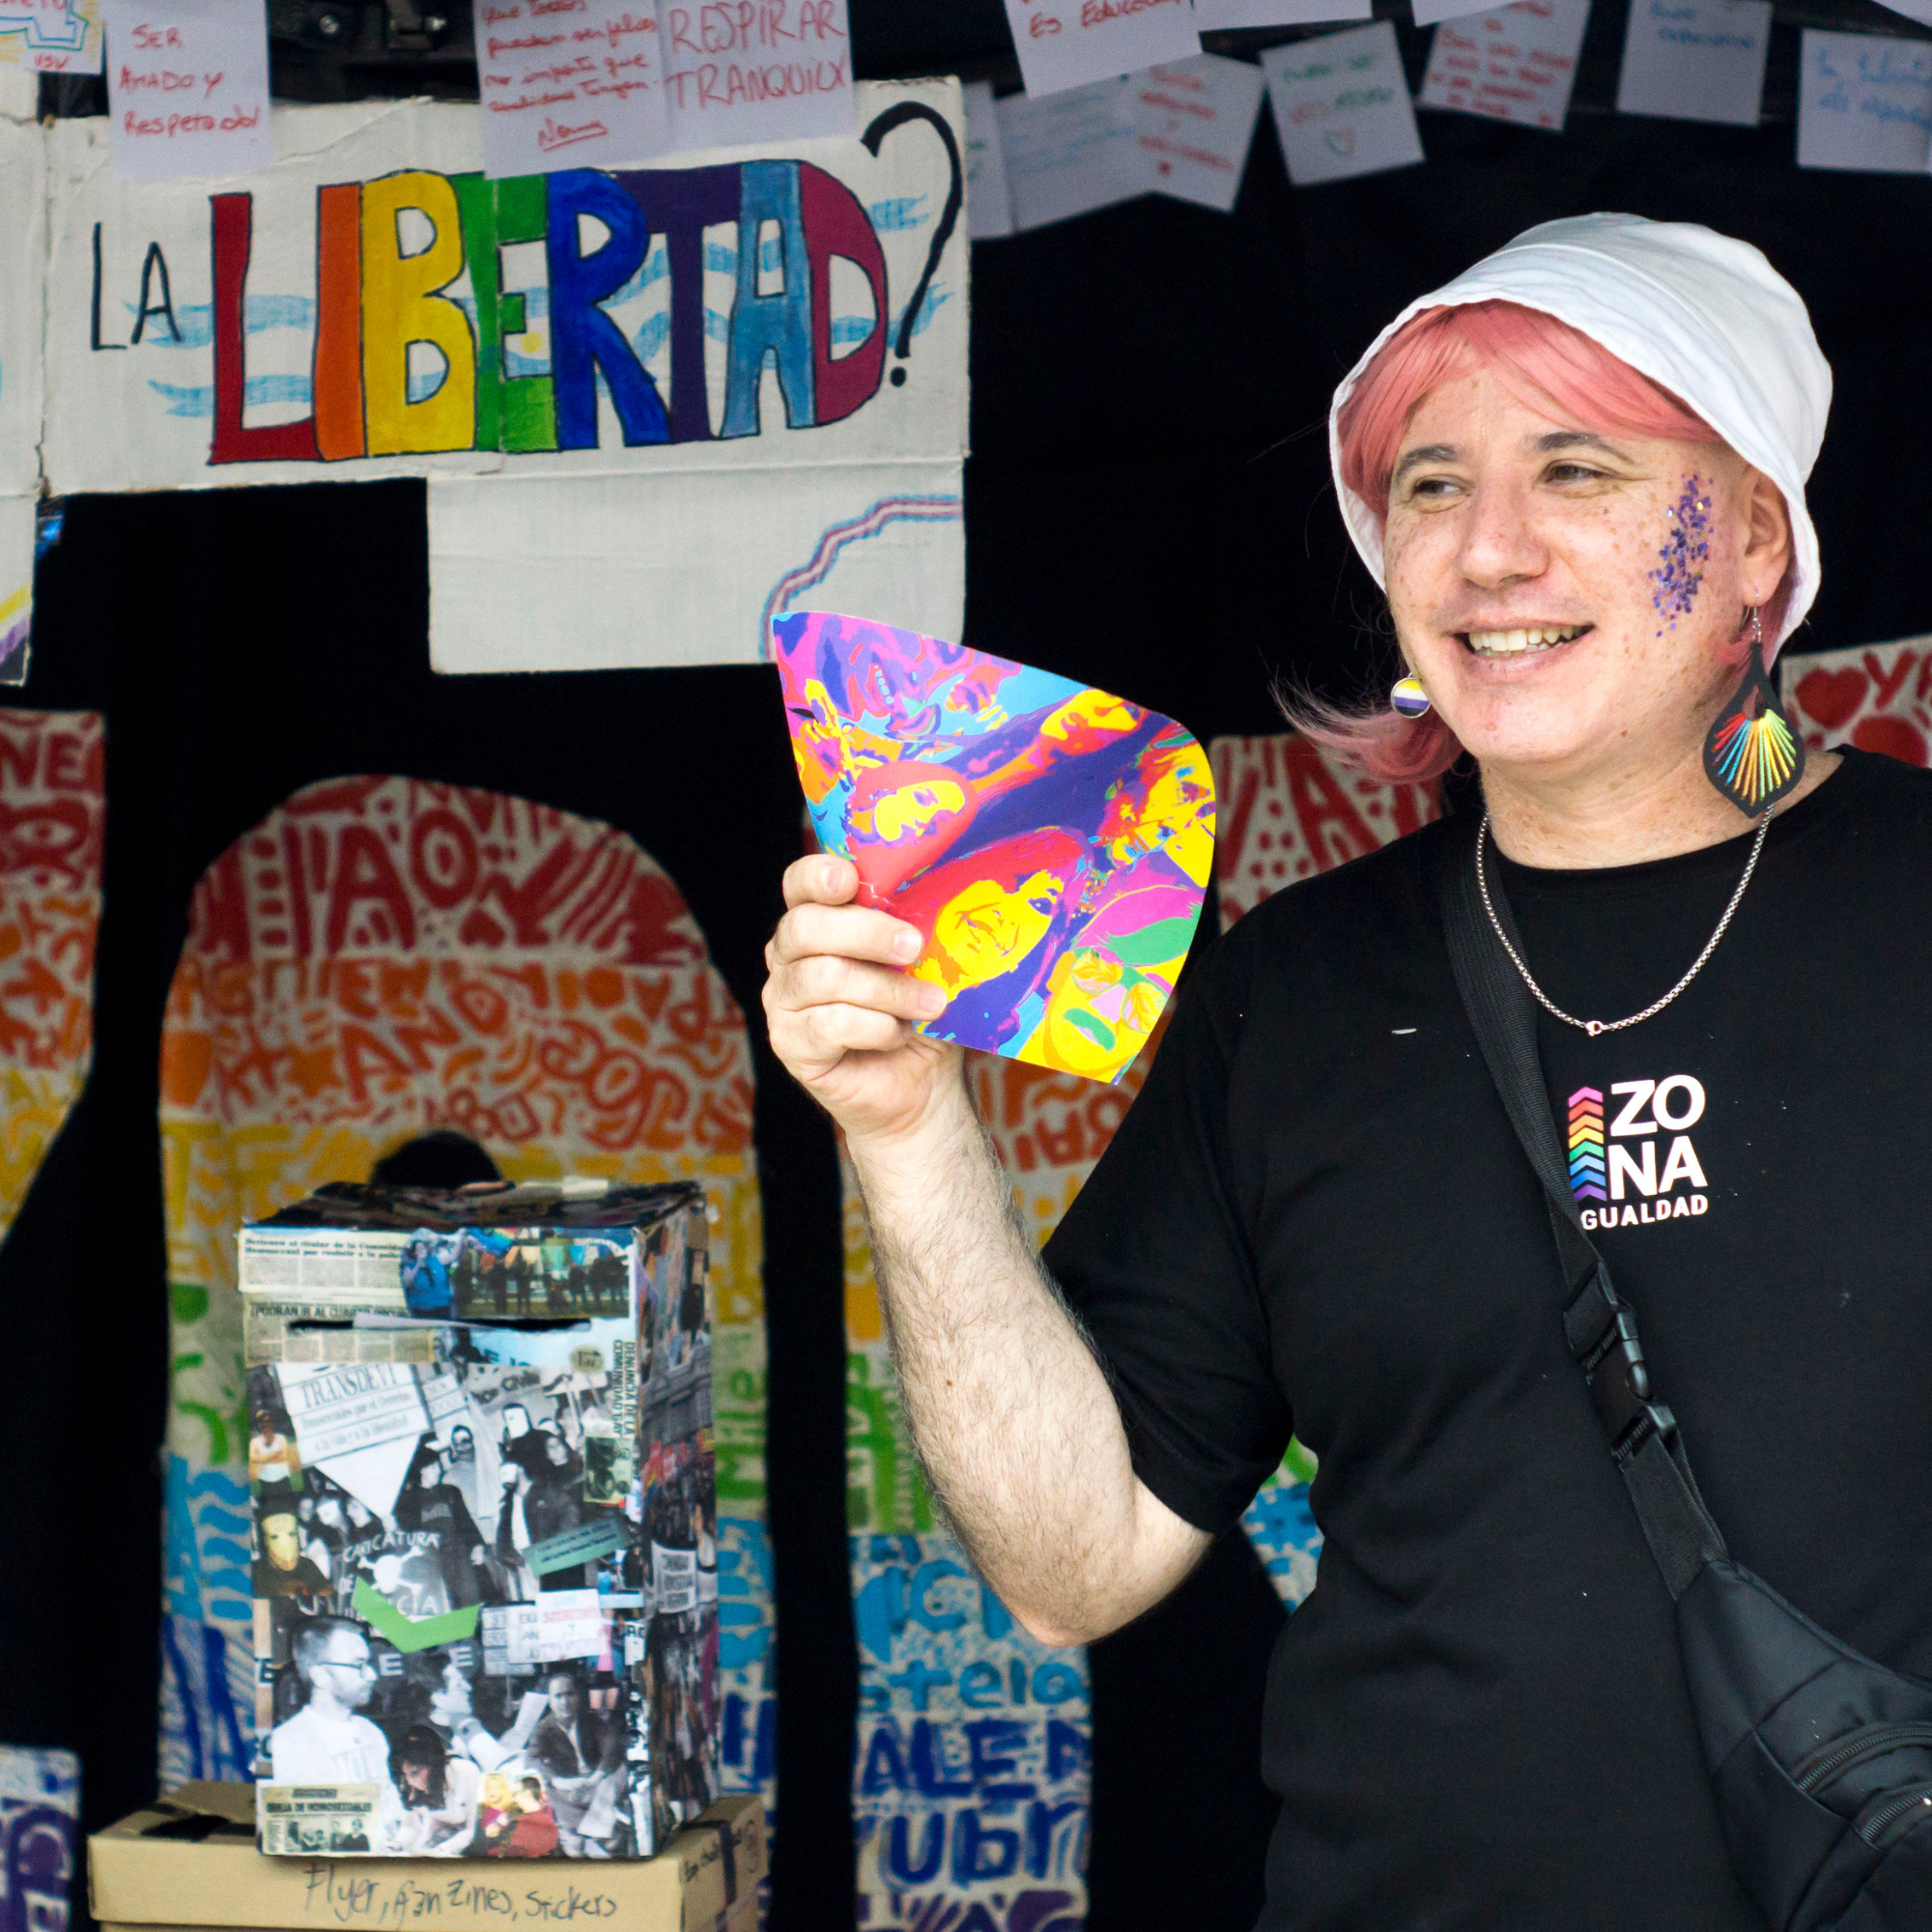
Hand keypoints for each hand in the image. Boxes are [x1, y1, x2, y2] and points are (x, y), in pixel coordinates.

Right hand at [763, 854, 964, 1146]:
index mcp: (817, 921)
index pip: (799, 884)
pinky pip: (830, 1023)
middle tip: (914, 946)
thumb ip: (912, 926)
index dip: (817, 876)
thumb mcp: (922, 962)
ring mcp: (783, 1001)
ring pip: (824, 977)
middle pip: (806, 927)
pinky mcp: (790, 1044)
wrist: (922, 1084)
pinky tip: (898, 1035)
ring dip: (888, 990)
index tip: (850, 879)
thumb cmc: (919, 1011)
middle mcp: (788, 956)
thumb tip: (934, 898)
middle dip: (866, 932)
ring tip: (932, 1003)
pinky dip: (876, 1027)